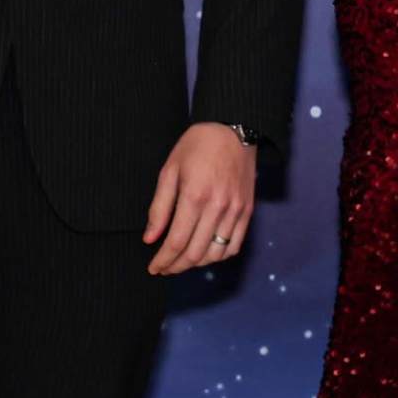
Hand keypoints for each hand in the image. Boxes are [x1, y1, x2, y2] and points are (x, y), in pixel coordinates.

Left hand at [143, 122, 255, 277]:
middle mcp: (217, 207)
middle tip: (164, 268)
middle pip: (195, 253)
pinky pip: (234, 245)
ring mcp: (235, 211)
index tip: (154, 268)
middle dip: (176, 266)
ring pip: (216, 254)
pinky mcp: (247, 211)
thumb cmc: (197, 146)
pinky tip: (205, 253)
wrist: (233, 129)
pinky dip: (219, 256)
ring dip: (196, 264)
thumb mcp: (170, 170)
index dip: (163, 260)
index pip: (176, 241)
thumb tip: (150, 238)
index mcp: (194, 196)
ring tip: (182, 261)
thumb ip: (159, 207)